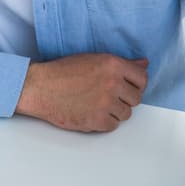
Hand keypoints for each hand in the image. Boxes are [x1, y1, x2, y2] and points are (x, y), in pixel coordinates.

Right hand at [15, 53, 147, 131]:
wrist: (40, 88)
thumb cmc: (63, 72)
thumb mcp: (93, 59)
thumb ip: (121, 63)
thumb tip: (144, 64)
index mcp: (113, 65)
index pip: (142, 78)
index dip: (136, 84)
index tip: (129, 87)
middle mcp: (113, 83)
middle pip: (136, 98)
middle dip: (125, 99)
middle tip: (109, 97)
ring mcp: (106, 103)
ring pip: (126, 114)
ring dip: (115, 111)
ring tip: (98, 105)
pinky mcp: (97, 120)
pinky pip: (113, 126)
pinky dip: (104, 122)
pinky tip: (91, 113)